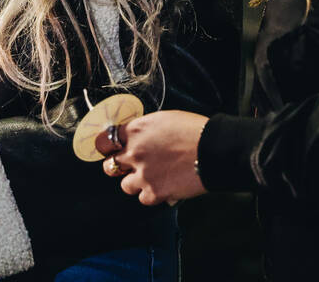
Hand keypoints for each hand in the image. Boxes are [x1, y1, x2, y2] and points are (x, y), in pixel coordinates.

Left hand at [94, 110, 208, 205]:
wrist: (213, 149)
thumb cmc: (195, 131)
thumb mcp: (164, 119)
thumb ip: (145, 130)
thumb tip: (139, 137)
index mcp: (135, 131)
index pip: (104, 141)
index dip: (107, 148)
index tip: (110, 151)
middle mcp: (134, 152)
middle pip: (110, 166)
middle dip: (119, 167)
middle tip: (130, 167)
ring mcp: (143, 174)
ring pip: (125, 185)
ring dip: (137, 183)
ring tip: (153, 178)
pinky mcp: (155, 192)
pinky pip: (144, 198)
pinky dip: (153, 195)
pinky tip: (164, 187)